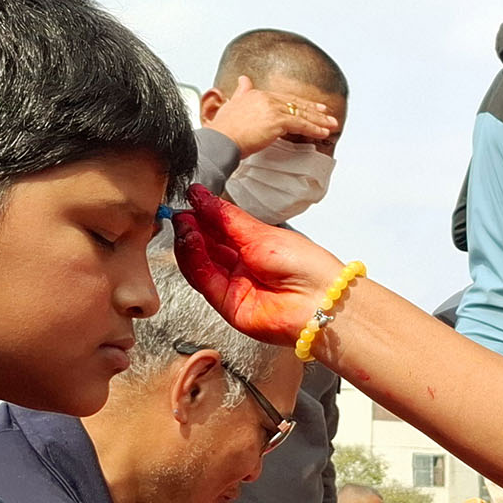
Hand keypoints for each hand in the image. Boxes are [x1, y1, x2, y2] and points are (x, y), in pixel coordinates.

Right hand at [173, 186, 343, 345]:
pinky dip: (194, 261)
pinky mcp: (228, 305)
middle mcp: (243, 268)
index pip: (219, 230)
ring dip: (189, 243)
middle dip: (192, 228)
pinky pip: (205, 280)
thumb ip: (227, 217)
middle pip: (207, 247)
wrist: (321, 299)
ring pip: (201, 264)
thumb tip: (201, 196)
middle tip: (181, 212)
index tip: (190, 199)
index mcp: (255, 247)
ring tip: (184, 223)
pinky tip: (191, 241)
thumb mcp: (261, 233)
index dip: (202, 215)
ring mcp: (235, 287)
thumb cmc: (306, 265)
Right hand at [207, 75, 341, 157]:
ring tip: (332, 125)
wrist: (220, 140)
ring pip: (301, 114)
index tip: (313, 107)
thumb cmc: (224, 130)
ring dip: (319, 121)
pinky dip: (314, 129)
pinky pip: (300, 125)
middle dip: (315, 110)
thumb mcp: (232, 104)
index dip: (300, 103)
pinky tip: (323, 133)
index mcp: (257, 94)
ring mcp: (272, 109)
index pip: (285, 98)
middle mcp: (266, 98)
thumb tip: (243, 79)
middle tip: (329, 114)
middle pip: (296, 104)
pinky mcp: (276, 121)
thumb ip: (241, 92)